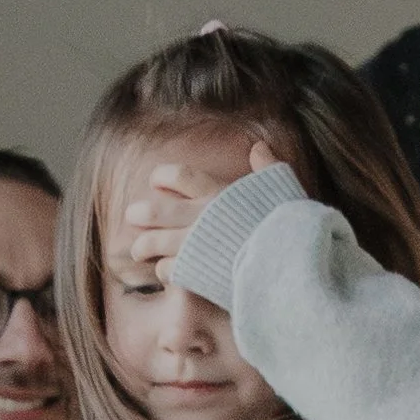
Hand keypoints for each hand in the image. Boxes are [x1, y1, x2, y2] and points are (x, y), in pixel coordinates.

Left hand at [118, 136, 279, 286]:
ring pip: (156, 242)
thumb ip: (268, 167)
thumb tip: (259, 146)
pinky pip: (168, 270)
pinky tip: (162, 272)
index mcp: (219, 194)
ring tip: (137, 250)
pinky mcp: (194, 273)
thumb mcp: (282, 188)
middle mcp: (201, 217)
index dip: (164, 176)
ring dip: (144, 245)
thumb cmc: (288, 224)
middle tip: (132, 215)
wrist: (285, 262)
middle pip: (160, 210)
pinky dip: (163, 270)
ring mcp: (194, 246)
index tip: (155, 180)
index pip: (182, 177)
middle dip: (144, 212)